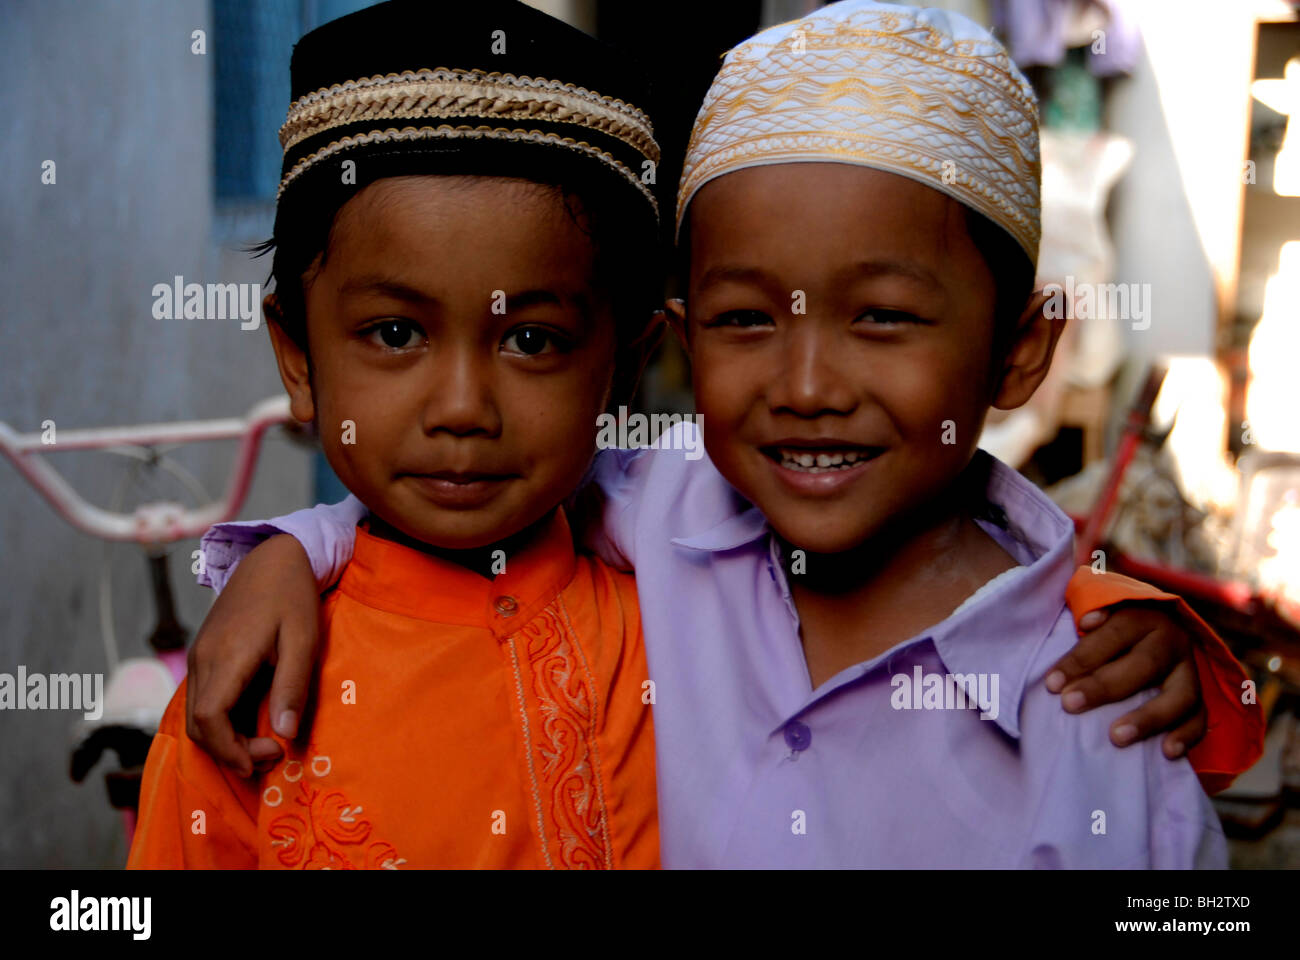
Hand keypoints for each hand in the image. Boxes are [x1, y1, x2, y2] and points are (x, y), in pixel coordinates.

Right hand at [185, 534, 320, 774]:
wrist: (272, 558)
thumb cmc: (292, 596)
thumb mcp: (303, 640)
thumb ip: (292, 686)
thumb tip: (284, 734)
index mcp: (226, 656)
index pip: (209, 719)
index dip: (230, 750)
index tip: (264, 759)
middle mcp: (202, 659)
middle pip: (197, 725)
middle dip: (230, 751)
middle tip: (273, 752)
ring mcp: (199, 656)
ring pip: (195, 715)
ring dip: (224, 738)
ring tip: (266, 741)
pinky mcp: (204, 654)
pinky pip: (202, 699)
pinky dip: (221, 721)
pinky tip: (253, 720)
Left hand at [1046, 602, 1204, 759]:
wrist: (1157, 633)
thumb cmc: (1111, 632)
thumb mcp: (1101, 617)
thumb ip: (1090, 619)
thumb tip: (1085, 622)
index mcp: (1143, 617)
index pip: (1111, 635)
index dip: (1081, 659)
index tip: (1052, 684)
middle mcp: (1171, 641)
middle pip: (1144, 664)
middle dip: (1104, 687)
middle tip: (1070, 705)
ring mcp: (1190, 671)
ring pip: (1180, 695)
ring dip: (1148, 718)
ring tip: (1116, 737)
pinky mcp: (1200, 698)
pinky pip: (1200, 719)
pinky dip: (1187, 736)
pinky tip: (1167, 752)